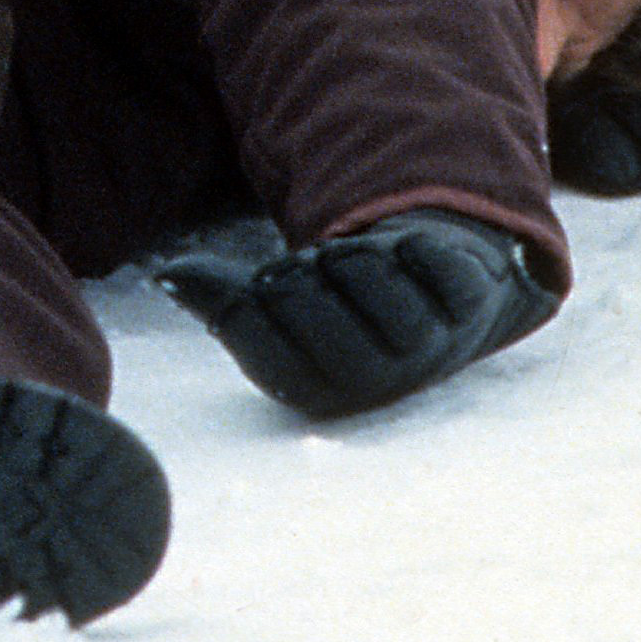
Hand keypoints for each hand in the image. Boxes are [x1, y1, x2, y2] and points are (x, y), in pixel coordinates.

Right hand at [152, 210, 559, 417]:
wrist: (442, 299)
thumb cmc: (344, 307)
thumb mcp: (282, 311)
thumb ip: (227, 299)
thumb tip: (169, 276)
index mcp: (328, 393)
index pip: (273, 360)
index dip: (252, 308)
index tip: (257, 282)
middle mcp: (381, 382)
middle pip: (327, 329)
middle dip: (302, 282)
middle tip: (301, 263)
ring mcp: (433, 345)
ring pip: (381, 293)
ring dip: (356, 259)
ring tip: (346, 255)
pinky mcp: (471, 303)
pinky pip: (444, 275)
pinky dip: (418, 252)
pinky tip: (404, 248)